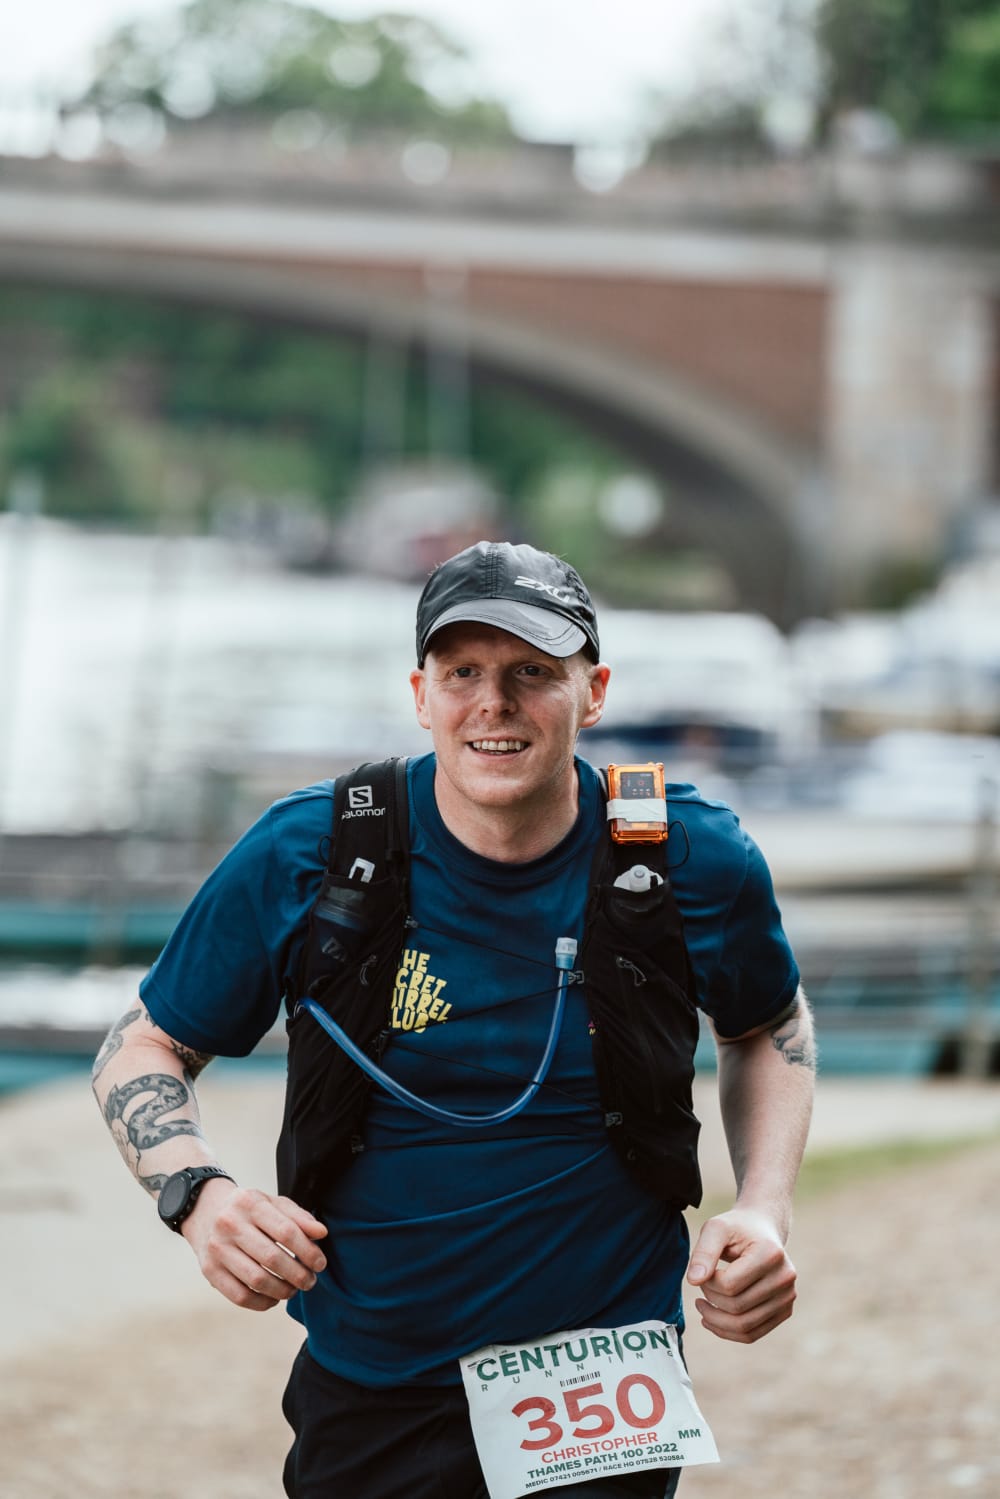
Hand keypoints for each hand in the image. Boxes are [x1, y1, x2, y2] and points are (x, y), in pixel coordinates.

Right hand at [181, 1179, 328, 1310]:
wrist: (205, 1211)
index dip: (308, 1251)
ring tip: (293, 1289)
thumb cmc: (249, 1210)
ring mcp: (217, 1248)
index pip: (286, 1231)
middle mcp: (230, 1224)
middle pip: (272, 1258)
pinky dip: (262, 1303)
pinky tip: (274, 1298)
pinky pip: (239, 1296)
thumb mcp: (273, 1203)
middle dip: (298, 1275)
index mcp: (250, 1203)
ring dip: (282, 1291)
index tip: (320, 1264)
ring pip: (256, 1280)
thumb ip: (299, 1217)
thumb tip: (321, 1234)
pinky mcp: (209, 1270)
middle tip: (310, 1281)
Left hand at [686, 1207, 795, 1342]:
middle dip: (711, 1300)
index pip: (729, 1285)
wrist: (762, 1229)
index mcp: (770, 1254)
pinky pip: (752, 1334)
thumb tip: (693, 1281)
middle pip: (737, 1307)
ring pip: (744, 1326)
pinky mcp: (784, 1310)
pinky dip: (728, 1332)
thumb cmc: (736, 1228)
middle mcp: (785, 1277)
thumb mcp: (715, 1228)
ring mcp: (788, 1296)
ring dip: (716, 1321)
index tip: (703, 1270)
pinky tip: (712, 1320)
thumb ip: (703, 1252)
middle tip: (701, 1285)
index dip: (708, 1282)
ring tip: (702, 1305)